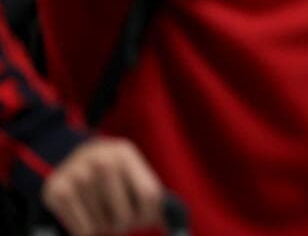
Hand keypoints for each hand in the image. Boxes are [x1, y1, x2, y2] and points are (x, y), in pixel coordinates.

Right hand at [42, 138, 164, 235]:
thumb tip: (178, 231)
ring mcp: (77, 173)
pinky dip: (87, 232)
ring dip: (104, 227)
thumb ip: (153, 199)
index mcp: (126, 153)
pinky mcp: (57, 190)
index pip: (149, 196)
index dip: (148, 216)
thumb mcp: (134, 176)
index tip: (141, 219)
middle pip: (124, 215)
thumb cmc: (115, 177)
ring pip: (102, 225)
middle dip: (124, 225)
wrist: (73, 162)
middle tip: (118, 220)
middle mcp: (101, 159)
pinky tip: (86, 217)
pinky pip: (83, 230)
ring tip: (101, 213)